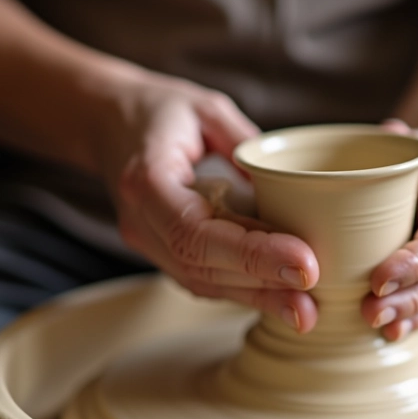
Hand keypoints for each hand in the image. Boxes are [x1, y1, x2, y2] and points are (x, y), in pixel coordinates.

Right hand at [100, 69, 319, 332]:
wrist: (107, 123)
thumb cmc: (159, 111)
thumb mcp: (206, 108)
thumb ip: (246, 143)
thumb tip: (292, 183)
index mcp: (146, 179)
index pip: (197, 230)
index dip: (251, 253)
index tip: (303, 262)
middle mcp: (140, 220)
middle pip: (201, 267)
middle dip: (261, 286)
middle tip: (310, 303)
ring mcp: (147, 242)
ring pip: (202, 283)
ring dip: (257, 299)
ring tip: (305, 310)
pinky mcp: (162, 252)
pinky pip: (203, 279)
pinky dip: (244, 290)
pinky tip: (281, 298)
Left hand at [362, 120, 417, 340]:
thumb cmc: (417, 160)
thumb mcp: (408, 142)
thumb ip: (397, 138)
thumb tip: (389, 131)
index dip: (416, 262)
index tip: (378, 278)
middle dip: (409, 298)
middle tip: (369, 310)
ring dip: (411, 315)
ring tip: (376, 325)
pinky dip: (414, 322)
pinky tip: (389, 334)